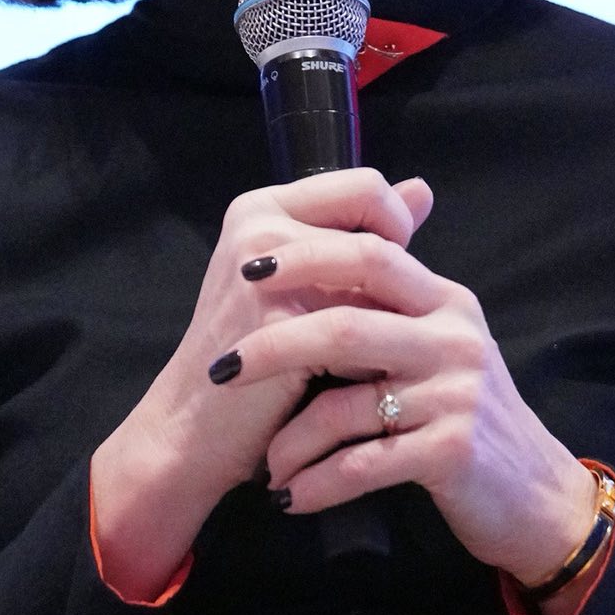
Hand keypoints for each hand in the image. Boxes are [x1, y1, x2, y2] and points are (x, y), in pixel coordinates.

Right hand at [90, 167, 432, 600]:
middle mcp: (258, 224)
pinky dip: (367, 358)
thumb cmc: (251, 356)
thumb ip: (360, 234)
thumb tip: (423, 190)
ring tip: (355, 353)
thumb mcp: (303, 282)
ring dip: (381, 319)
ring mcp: (266, 269)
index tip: (388, 274)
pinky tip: (344, 380)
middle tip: (372, 320)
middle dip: (391, 279)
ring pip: (376, 278)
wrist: (191, 429)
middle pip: (376, 228)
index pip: (366, 185)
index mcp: (262, 206)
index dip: (395, 226)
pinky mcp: (277, 317)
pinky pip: (363, 325)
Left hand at [212, 204, 599, 587]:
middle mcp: (454, 337)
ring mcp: (456, 394)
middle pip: (345, 325)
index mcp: (445, 301)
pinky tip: (292, 496)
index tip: (246, 272)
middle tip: (223, 368)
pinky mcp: (454, 451)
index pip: (372, 255)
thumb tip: (331, 246)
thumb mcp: (441, 346)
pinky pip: (363, 464)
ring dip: (291, 440)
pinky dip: (318, 483)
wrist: (536, 495)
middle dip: (273, 346)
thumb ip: (393, 303)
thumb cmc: (469, 415)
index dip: (306, 258)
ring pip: (344, 406)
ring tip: (267, 464)